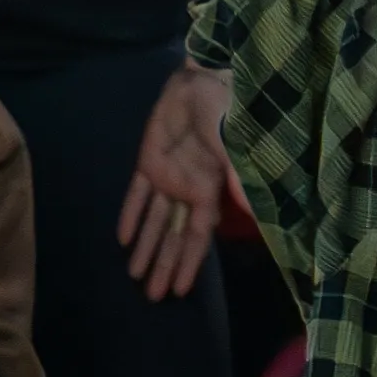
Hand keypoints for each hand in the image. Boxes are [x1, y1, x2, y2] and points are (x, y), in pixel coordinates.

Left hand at [119, 65, 231, 296]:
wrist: (199, 79)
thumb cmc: (222, 110)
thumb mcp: (231, 144)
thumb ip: (238, 177)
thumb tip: (252, 212)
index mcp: (210, 189)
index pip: (198, 235)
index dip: (190, 263)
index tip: (181, 290)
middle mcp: (189, 189)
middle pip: (175, 235)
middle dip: (165, 265)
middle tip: (153, 297)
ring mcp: (168, 177)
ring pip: (156, 220)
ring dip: (146, 247)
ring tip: (135, 276)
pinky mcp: (149, 161)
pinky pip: (137, 193)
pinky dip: (131, 214)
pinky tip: (123, 239)